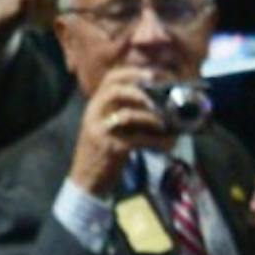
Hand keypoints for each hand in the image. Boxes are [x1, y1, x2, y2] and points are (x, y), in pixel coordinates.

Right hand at [68, 67, 173, 196]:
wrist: (86, 181)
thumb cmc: (100, 153)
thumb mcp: (105, 127)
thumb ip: (121, 112)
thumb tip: (154, 103)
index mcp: (94, 106)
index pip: (110, 79)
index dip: (132, 72)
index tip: (153, 74)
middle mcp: (94, 115)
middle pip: (114, 90)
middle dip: (140, 88)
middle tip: (160, 94)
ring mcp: (101, 131)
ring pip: (128, 115)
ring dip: (152, 117)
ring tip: (166, 123)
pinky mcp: (111, 149)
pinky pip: (138, 140)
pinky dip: (157, 141)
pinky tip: (168, 144)